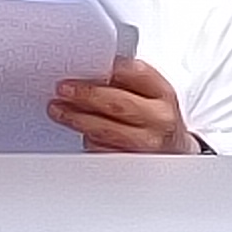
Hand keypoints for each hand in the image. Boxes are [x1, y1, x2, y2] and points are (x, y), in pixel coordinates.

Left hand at [48, 56, 196, 154]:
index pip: (136, 74)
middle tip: (63, 90)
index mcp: (162, 93)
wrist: (173, 147)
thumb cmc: (154, 114)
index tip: (82, 69)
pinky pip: (104, 150)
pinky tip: (79, 129)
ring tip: (59, 110)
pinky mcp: (133, 162)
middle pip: (118, 104)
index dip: (107, 71)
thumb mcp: (149, 91)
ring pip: (107, 131)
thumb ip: (125, 79)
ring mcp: (147, 143)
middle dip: (86, 96)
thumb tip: (88, 71)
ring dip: (78, 119)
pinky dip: (88, 138)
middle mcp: (159, 118)